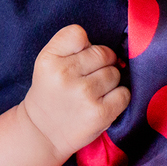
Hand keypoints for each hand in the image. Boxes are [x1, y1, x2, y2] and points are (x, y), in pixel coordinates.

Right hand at [21, 25, 129, 160]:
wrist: (42, 133)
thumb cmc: (50, 93)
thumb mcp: (47, 64)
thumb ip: (70, 47)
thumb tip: (112, 51)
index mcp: (48, 59)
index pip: (77, 33)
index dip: (83, 45)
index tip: (78, 59)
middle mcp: (64, 74)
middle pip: (102, 52)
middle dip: (101, 63)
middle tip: (88, 78)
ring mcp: (83, 94)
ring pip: (115, 73)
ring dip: (110, 82)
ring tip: (93, 92)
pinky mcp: (99, 113)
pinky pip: (124, 93)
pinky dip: (118, 98)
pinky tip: (103, 103)